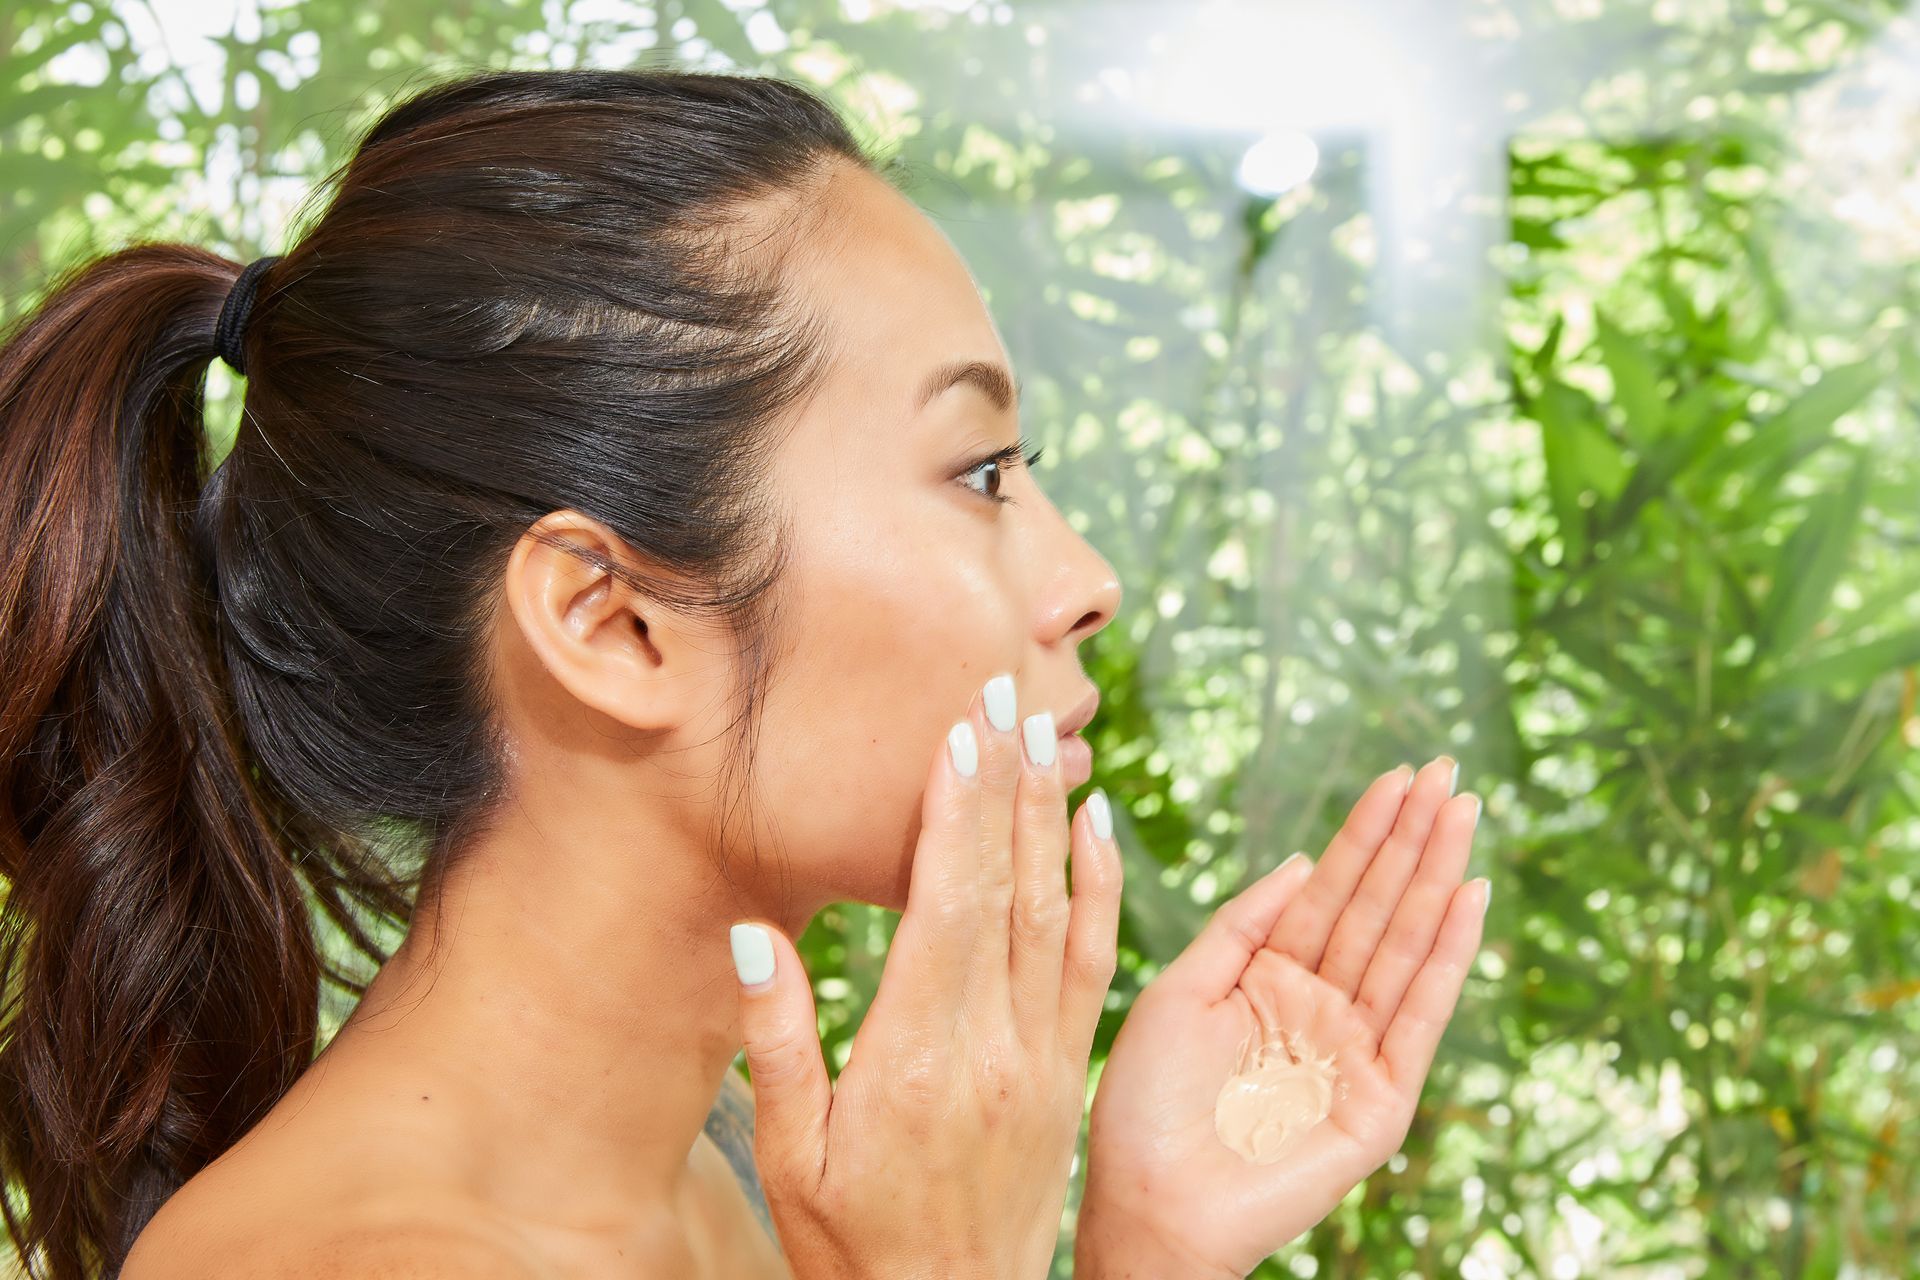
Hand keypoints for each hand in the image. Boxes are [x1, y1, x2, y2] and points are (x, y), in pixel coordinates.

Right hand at [730, 673, 1123, 1279]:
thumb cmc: (855, 1244)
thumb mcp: (793, 1158)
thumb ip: (777, 1044)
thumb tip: (756, 935)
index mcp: (918, 1058)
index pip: (946, 905)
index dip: (956, 810)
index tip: (960, 727)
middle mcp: (995, 1045)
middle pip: (1007, 887)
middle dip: (1007, 781)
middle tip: (1007, 689)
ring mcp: (1044, 1056)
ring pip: (1057, 911)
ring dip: (1053, 816)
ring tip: (1050, 732)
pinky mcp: (1070, 1070)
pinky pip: (1093, 961)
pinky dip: (1100, 886)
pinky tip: (1097, 827)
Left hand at [1077, 757, 1486, 1278]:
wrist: (1147, 1201)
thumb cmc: (1145, 1104)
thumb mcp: (1179, 989)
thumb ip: (1241, 926)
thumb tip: (1301, 861)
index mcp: (1267, 978)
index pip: (1327, 890)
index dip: (1363, 834)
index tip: (1400, 775)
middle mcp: (1319, 1007)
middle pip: (1375, 907)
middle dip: (1411, 840)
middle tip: (1450, 773)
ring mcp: (1354, 1052)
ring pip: (1403, 947)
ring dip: (1437, 880)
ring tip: (1466, 815)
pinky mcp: (1379, 1100)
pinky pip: (1419, 1017)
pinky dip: (1448, 959)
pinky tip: (1470, 901)